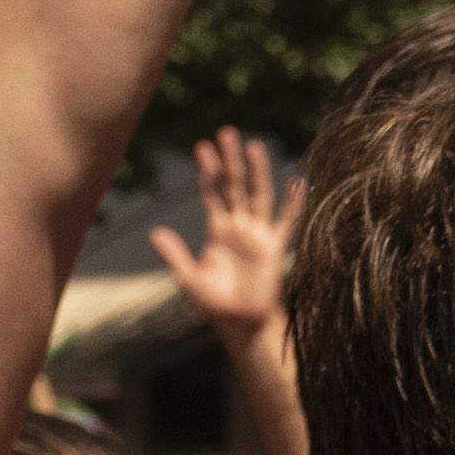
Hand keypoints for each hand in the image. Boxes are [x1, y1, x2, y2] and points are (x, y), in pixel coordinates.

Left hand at [149, 132, 297, 347]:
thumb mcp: (189, 278)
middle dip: (230, 160)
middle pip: (234, 186)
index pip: (212, 192)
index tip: (201, 145)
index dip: (207, 171)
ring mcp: (258, 234)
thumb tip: (154, 232)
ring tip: (254, 146)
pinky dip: (294, 203)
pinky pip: (286, 222)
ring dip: (257, 172)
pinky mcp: (274, 248)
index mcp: (217, 229)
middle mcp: (238, 226)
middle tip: (226, 131)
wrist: (240, 323)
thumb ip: (175, 254)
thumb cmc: (214, 303)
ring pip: (258, 196)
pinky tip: (299, 182)